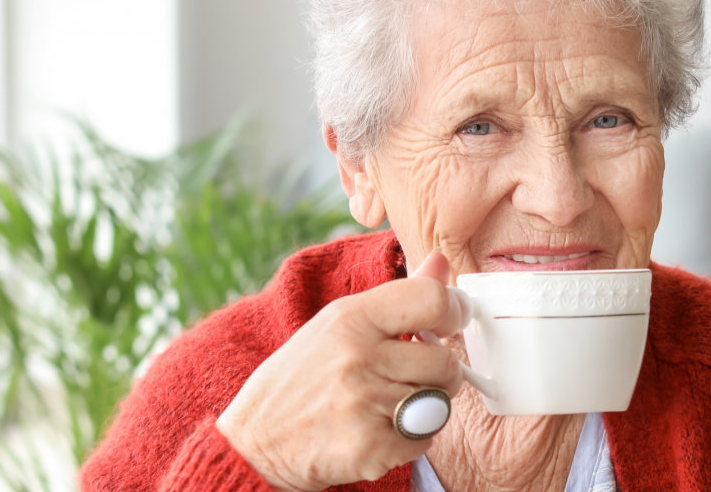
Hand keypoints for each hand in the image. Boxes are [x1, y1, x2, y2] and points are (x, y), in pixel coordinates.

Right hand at [216, 253, 466, 490]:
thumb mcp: (337, 325)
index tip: (452, 322)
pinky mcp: (370, 446)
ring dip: (424, 408)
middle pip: (444, 361)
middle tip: (412, 377)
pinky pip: (424, 439)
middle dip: (439, 374)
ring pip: (439, 403)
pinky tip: (378, 431)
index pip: (431, 299)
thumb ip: (396, 297)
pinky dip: (409, 440)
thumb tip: (441, 265)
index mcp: (350, 318)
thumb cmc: (300, 379)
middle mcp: (358, 357)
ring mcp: (364, 403)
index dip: (454, 311)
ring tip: (388, 405)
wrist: (256, 442)